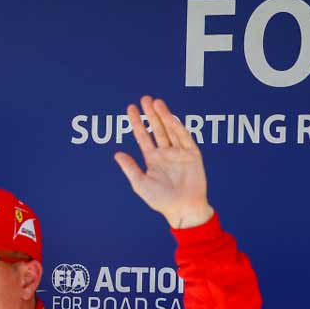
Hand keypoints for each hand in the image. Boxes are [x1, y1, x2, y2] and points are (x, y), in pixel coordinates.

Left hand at [113, 96, 214, 229]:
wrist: (183, 209)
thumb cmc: (161, 200)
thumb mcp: (140, 184)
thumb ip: (130, 168)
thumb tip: (117, 154)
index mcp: (152, 159)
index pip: (143, 136)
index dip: (137, 123)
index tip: (130, 108)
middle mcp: (166, 153)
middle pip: (156, 129)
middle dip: (151, 114)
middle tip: (144, 99)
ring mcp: (179, 152)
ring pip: (170, 129)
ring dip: (163, 116)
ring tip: (155, 102)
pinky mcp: (192, 155)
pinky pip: (184, 138)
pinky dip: (177, 127)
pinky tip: (169, 117)